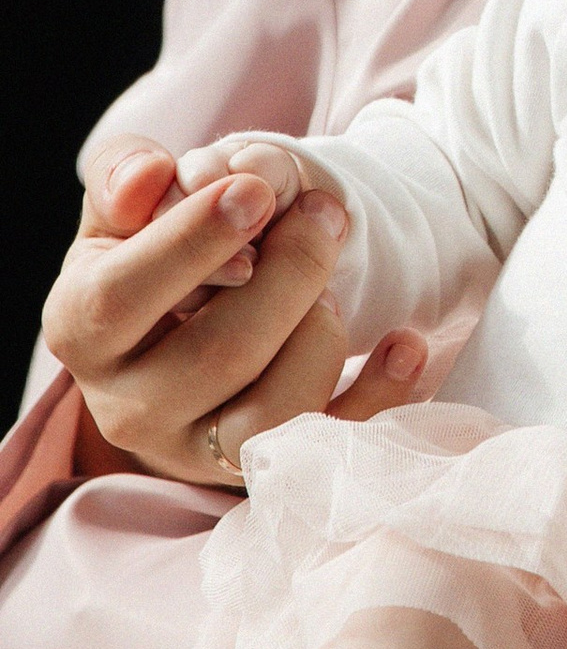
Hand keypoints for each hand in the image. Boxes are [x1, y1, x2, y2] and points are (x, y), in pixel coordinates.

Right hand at [41, 135, 426, 484]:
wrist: (176, 346)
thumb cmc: (151, 267)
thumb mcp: (124, 217)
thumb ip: (126, 179)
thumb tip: (152, 173)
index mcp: (81, 332)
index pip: (120, 297)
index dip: (192, 242)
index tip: (255, 190)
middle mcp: (130, 407)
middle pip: (218, 355)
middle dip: (288, 275)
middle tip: (324, 215)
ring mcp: (198, 452)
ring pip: (274, 414)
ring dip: (321, 335)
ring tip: (330, 288)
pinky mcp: (262, 474)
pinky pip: (333, 446)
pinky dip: (382, 394)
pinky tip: (403, 343)